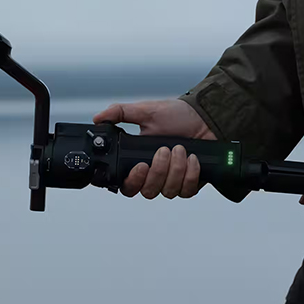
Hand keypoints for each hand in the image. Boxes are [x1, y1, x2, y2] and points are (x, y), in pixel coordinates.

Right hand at [93, 99, 215, 198]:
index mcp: (139, 162)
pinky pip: (186, 190)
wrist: (206, 118)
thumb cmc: (177, 115)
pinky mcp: (190, 184)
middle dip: (157, 171)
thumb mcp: (146, 111)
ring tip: (180, 148)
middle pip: (147, 191)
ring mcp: (172, 182)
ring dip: (175, 169)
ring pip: (167, 191)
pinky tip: (192, 157)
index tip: (141, 166)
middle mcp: (155, 176)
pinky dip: (190, 173)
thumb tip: (98, 118)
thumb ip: (120, 113)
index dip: (132, 181)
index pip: (128, 185)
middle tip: (164, 150)